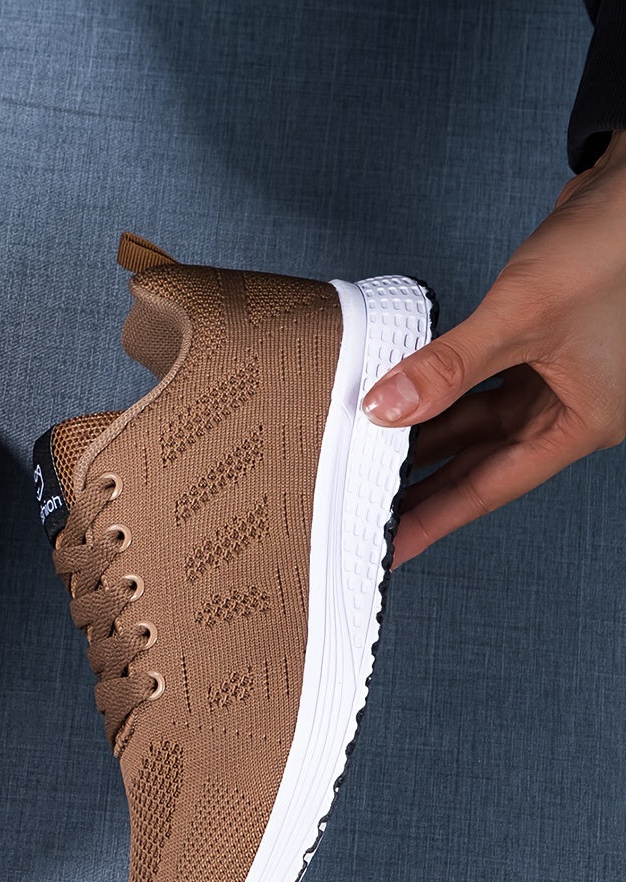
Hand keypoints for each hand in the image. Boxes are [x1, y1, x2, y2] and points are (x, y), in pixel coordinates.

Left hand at [362, 129, 625, 565]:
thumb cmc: (613, 245)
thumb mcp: (523, 314)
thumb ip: (449, 367)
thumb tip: (384, 410)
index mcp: (582, 422)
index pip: (491, 488)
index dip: (436, 520)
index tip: (391, 552)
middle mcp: (569, 409)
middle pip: (480, 465)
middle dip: (422, 490)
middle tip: (363, 516)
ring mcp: (556, 379)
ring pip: (476, 425)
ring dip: (425, 441)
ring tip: (366, 466)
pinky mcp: (538, 348)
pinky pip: (478, 388)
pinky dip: (440, 396)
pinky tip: (400, 405)